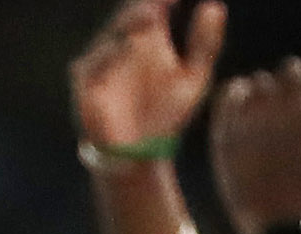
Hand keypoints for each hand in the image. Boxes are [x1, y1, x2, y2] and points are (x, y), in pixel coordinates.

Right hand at [71, 0, 224, 161]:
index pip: (154, 3)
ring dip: (128, 24)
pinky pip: (91, 63)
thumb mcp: (195, 77)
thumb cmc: (167, 113)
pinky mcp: (85, 83)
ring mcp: (101, 61)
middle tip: (160, 3)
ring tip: (151, 17)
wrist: (140, 152)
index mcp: (149, 36)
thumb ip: (205, 43)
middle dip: (143, 5)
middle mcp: (123, 43)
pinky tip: (126, 48)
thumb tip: (215, 6)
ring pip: (110, 35)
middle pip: (129, 14)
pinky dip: (107, 54)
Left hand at [211, 55, 300, 233]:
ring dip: (265, 88)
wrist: (277, 224)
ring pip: (256, 82)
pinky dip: (236, 94)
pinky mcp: (225, 135)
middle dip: (293, 79)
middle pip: (285, 71)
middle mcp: (277, 112)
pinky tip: (245, 105)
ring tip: (270, 104)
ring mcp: (248, 123)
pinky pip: (226, 97)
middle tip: (294, 95)